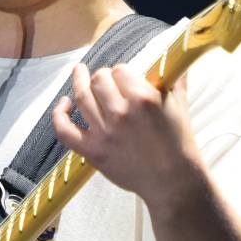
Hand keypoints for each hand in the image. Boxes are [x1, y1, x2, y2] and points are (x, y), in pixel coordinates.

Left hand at [50, 63, 202, 213]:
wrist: (172, 181)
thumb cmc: (178, 142)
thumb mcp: (180, 105)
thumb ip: (173, 79)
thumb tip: (172, 59)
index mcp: (144, 98)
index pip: (121, 70)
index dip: (121, 72)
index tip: (123, 78)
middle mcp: (121, 113)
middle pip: (99, 80)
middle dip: (102, 77)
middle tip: (106, 82)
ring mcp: (105, 133)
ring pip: (82, 97)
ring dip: (79, 83)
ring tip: (78, 74)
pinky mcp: (93, 151)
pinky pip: (65, 130)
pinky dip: (59, 115)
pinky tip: (64, 104)